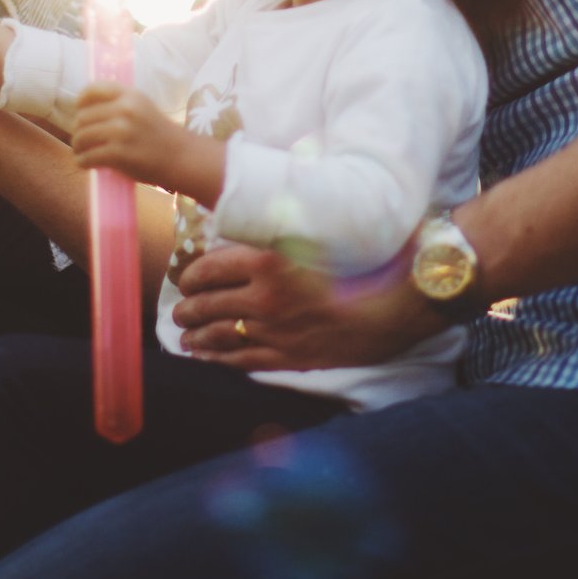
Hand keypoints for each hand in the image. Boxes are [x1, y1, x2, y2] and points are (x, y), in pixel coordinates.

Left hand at [70, 83, 219, 196]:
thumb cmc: (158, 135)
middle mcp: (125, 109)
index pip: (92, 90)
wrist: (181, 158)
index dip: (81, 102)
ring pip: (81, 137)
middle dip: (79, 131)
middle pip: (82, 117)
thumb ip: (119, 105)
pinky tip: (86, 164)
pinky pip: (87, 157)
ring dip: (78, 148)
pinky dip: (82, 162)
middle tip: (83, 142)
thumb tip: (83, 112)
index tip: (80, 112)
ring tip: (83, 153)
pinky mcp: (118, 153)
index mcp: (130, 95)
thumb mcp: (142, 109)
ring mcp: (121, 131)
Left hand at [171, 243, 444, 371]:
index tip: (186, 278)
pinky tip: (203, 357)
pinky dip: (218, 358)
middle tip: (180, 310)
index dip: (193, 275)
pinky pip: (242, 360)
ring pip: (220, 333)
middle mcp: (265, 296)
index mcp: (269, 259)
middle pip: (209, 303)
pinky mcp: (289, 357)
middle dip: (189, 308)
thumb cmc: (365, 260)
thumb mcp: (319, 230)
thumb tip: (260, 218)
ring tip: (184, 335)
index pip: (212, 267)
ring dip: (196, 334)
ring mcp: (275, 330)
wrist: (398, 306)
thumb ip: (285, 228)